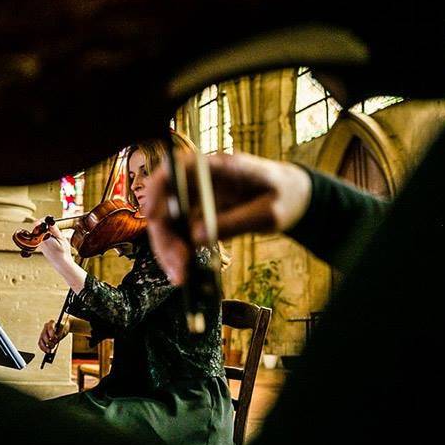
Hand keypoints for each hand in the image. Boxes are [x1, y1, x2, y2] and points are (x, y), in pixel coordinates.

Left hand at [34, 219, 73, 267]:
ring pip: (40, 233)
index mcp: (43, 238)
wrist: (61, 264)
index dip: (43, 220)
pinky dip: (46, 236)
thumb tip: (49, 221)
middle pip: (38, 228)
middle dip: (45, 226)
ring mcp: (39, 245)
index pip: (37, 224)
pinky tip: (53, 240)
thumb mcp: (61, 239)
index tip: (49, 220)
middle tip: (53, 227)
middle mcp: (39, 241)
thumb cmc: (63, 252)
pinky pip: (41, 238)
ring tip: (55, 235)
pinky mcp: (41, 247)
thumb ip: (54, 230)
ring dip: (46, 231)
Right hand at [37, 318, 70, 353]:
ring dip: (44, 347)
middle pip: (44, 335)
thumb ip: (60, 334)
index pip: (49, 328)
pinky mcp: (42, 338)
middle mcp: (45, 327)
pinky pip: (40, 344)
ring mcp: (43, 333)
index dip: (51, 333)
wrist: (62, 328)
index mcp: (51, 323)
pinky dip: (43, 348)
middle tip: (53, 345)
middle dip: (48, 342)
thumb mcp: (64, 330)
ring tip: (49, 351)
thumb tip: (55, 340)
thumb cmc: (63, 328)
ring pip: (41, 341)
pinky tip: (47, 351)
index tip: (54, 338)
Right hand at [142, 152, 311, 284]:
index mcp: (216, 167)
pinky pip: (178, 236)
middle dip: (164, 235)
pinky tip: (183, 273)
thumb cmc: (283, 196)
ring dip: (167, 251)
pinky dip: (177, 255)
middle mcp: (198, 181)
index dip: (157, 189)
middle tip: (178, 264)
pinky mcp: (197, 216)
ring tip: (180, 277)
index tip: (151, 214)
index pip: (175, 169)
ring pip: (166, 224)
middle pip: (164, 203)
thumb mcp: (269, 212)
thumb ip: (235, 222)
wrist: (292, 197)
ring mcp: (195, 199)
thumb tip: (197, 237)